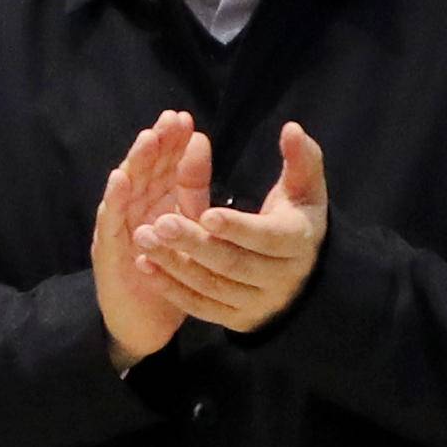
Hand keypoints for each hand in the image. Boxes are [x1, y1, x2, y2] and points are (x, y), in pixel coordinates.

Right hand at [92, 111, 210, 370]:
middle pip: (143, 171)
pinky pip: (110, 223)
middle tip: (168, 119)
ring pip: (125, 191)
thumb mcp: (186, 224)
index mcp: (154, 203)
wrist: (146, 323)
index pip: (162, 166)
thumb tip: (199, 141)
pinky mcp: (107, 252)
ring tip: (147, 140)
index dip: (171, 143)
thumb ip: (192, 188)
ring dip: (135, 164)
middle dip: (155, 145)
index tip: (184, 118)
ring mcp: (118, 230)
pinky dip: (114, 200)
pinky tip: (120, 179)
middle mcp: (133, 212)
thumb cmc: (167, 275)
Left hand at [136, 120, 326, 334]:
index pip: (267, 238)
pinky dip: (170, 288)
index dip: (237, 228)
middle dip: (193, 245)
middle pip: (232, 264)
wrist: (304, 277)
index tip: (205, 214)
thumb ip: (302, 159)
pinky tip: (144, 265)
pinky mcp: (235, 318)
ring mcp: (256, 303)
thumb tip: (291, 128)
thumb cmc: (297, 221)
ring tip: (140, 238)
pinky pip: (200, 306)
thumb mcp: (306, 190)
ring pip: (211, 286)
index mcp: (297, 243)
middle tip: (157, 223)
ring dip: (173, 264)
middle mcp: (280, 279)